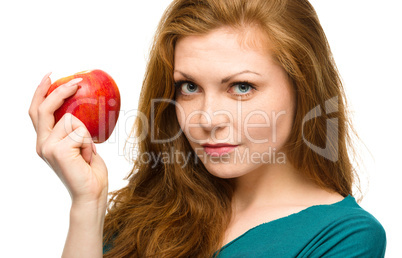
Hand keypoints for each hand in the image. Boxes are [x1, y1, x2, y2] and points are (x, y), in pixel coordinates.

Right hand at [29, 72, 107, 205]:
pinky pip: (80, 131)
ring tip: (86, 153)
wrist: (91, 194)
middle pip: (43, 108)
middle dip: (59, 91)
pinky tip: (87, 158)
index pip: (37, 111)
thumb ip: (75, 132)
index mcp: (45, 142)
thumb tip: (82, 113)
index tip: (51, 76)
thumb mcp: (82, 146)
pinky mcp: (57, 150)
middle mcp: (42, 143)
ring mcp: (47, 147)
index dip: (41, 92)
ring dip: (86, 135)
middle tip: (77, 82)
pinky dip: (89, 142)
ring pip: (71, 120)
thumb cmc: (90, 172)